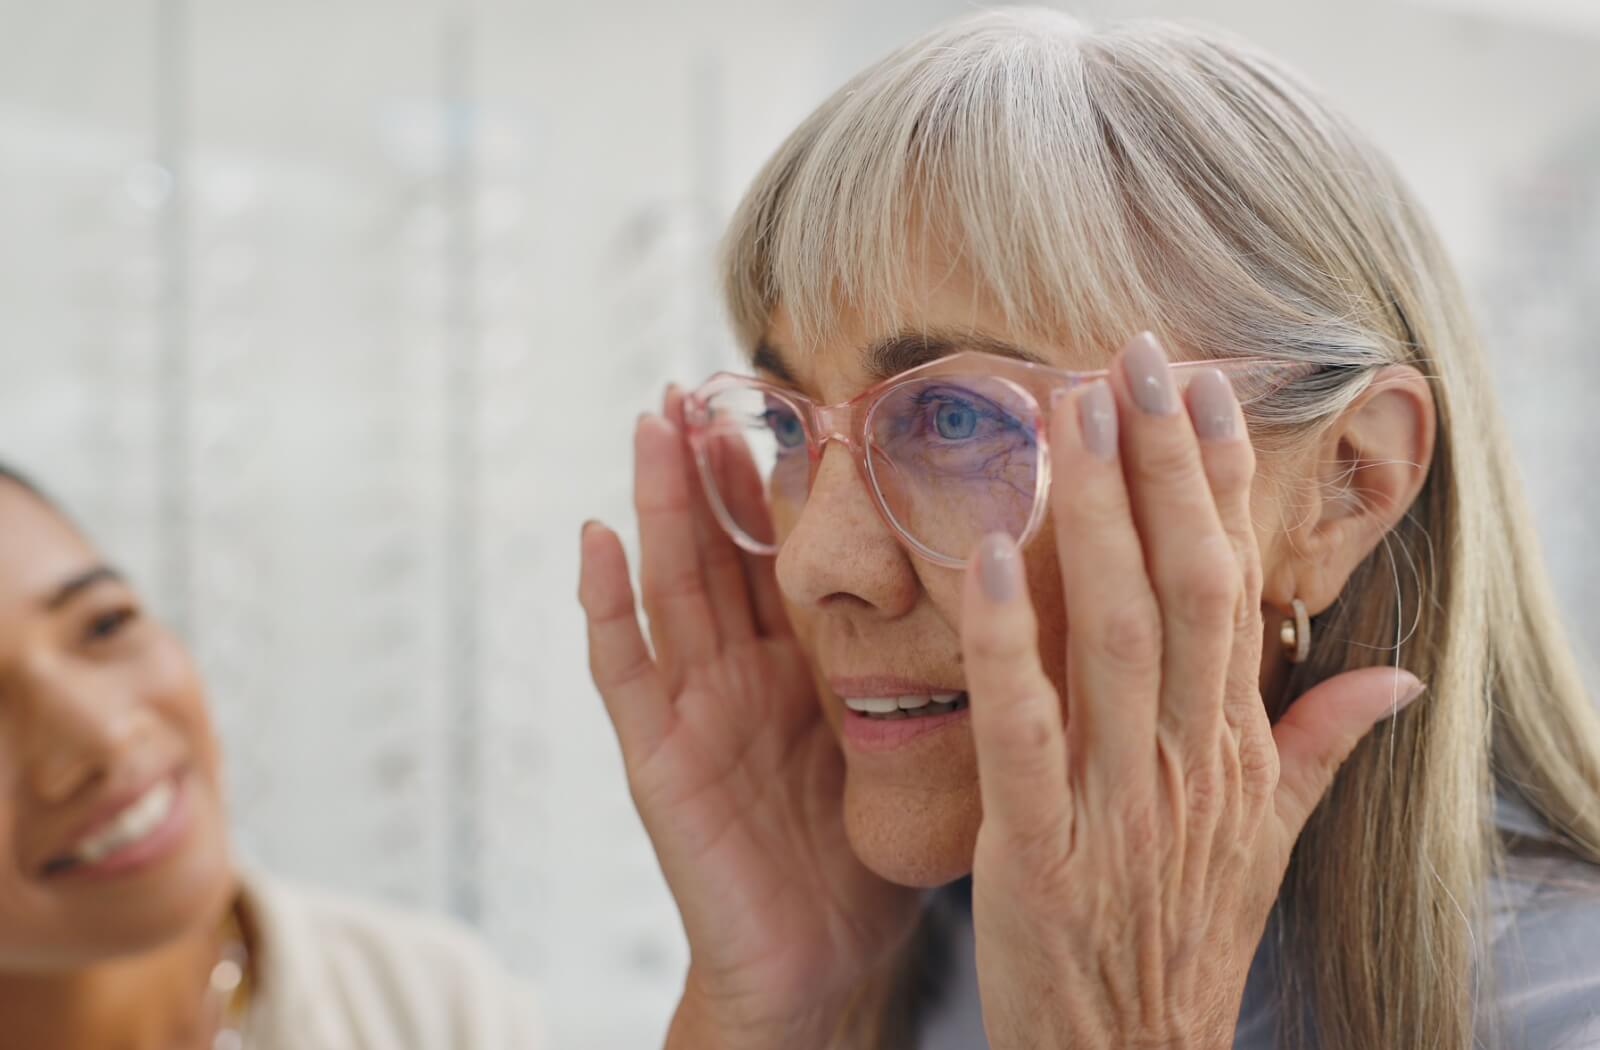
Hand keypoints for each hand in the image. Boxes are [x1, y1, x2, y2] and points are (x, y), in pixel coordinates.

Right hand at [579, 388, 918, 1049]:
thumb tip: (1021, 563)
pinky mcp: (660, 761)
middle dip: (713, 465)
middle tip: (707, 377)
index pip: (795, 550)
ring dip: (658, 503)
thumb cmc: (873, 856)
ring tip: (655, 420)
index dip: (791, 476)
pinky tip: (595, 540)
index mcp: (810, 663)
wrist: (824, 964)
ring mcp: (696, 710)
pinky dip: (604, 608)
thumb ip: (931, 660)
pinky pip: (624, 675)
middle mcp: (747, 672)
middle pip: (724, 548)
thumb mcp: (908, 738)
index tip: (806, 392)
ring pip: (671, 585)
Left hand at [959, 334, 1423, 1048]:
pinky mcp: (1040, 848)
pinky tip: (984, 558)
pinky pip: (1025, 730)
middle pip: (1187, 586)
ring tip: (1069, 413)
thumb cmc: (1185, 934)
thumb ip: (1323, 744)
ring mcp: (1119, 802)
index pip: (1237, 586)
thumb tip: (1395, 670)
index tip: (1200, 386)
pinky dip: (1009, 644)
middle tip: (1134, 354)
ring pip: (1116, 636)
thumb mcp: (1270, 840)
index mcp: (1236, 748)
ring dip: (1095, 520)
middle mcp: (1190, 759)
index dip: (1219, 482)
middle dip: (1162, 466)